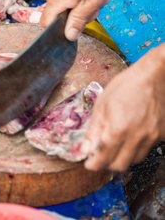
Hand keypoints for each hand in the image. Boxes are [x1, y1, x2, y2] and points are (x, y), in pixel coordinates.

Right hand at [39, 0, 111, 40]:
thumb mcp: (91, 2)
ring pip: (64, 6)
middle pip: (58, 15)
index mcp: (55, 1)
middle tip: (94, 7)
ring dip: (81, 5)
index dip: (59, 29)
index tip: (75, 25)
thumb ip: (78, 21)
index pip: (46, 24)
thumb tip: (69, 36)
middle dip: (77, 15)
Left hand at [83, 47, 164, 171]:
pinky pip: (147, 149)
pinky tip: (130, 136)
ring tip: (114, 144)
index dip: (93, 165)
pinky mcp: (161, 135)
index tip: (88, 163)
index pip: (103, 159)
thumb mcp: (102, 104)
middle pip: (120, 165)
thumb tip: (85, 148)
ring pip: (134, 160)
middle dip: (107, 163)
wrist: (154, 75)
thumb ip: (94, 129)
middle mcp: (136, 137)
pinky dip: (136, 148)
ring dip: (122, 157)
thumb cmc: (126, 85)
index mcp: (118, 130)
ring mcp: (152, 137)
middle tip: (99, 155)